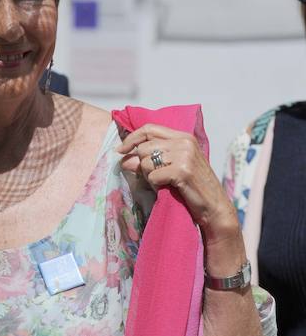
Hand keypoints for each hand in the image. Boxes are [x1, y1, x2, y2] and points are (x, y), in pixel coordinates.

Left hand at [117, 123, 238, 242]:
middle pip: (143, 148)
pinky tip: (167, 188)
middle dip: (142, 165)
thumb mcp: (171, 168)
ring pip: (146, 162)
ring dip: (149, 176)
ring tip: (163, 183)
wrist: (214, 207)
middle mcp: (184, 142)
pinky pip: (153, 176)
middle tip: (154, 177)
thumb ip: (149, 159)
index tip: (120, 150)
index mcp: (183, 136)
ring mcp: (185, 155)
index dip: (131, 138)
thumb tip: (123, 158)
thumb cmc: (192, 187)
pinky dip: (155, 185)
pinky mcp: (182, 171)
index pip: (149, 129)